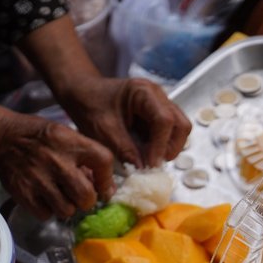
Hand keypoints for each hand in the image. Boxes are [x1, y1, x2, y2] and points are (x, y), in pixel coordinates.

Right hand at [0, 101, 114, 219]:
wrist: (0, 138)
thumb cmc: (38, 137)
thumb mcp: (64, 135)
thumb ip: (84, 157)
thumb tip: (103, 187)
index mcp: (69, 141)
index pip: (103, 161)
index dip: (107, 179)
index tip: (103, 188)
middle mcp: (55, 160)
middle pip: (86, 195)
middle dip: (87, 200)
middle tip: (80, 196)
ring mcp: (38, 178)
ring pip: (67, 210)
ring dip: (67, 207)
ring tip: (60, 196)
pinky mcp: (24, 193)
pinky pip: (46, 215)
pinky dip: (47, 211)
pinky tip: (44, 199)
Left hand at [59, 76, 191, 167]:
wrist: (82, 94)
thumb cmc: (90, 107)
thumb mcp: (104, 132)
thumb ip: (125, 150)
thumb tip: (144, 170)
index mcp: (143, 92)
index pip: (164, 120)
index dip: (160, 146)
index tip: (150, 165)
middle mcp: (158, 95)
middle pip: (180, 124)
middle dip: (170, 148)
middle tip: (153, 164)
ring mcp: (161, 104)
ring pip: (180, 129)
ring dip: (169, 148)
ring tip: (150, 160)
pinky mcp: (159, 115)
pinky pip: (171, 132)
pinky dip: (163, 146)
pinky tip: (148, 154)